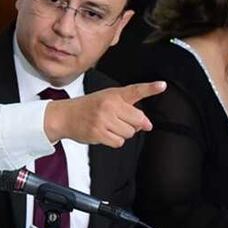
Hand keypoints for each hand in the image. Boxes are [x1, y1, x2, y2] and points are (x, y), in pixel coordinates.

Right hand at [44, 82, 166, 147]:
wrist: (64, 116)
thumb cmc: (88, 107)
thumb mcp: (107, 98)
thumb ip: (129, 108)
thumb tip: (147, 125)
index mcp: (113, 95)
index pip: (135, 90)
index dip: (150, 88)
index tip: (162, 85)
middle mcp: (109, 105)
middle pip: (138, 120)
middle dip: (133, 124)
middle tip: (119, 120)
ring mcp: (103, 120)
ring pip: (129, 133)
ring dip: (122, 133)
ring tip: (108, 126)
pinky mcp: (98, 133)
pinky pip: (118, 142)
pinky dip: (114, 141)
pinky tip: (104, 133)